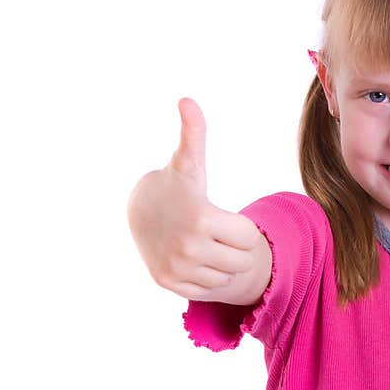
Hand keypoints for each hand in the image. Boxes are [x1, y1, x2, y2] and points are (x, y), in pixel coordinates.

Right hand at [127, 98, 262, 300]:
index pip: (249, 237)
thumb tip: (187, 99)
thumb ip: (194, 134)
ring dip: (223, 263)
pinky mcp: (167, 283)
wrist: (141, 211)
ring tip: (204, 244)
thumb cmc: (175, 184)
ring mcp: (176, 268)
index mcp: (201, 219)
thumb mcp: (189, 162)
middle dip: (236, 248)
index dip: (241, 227)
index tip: (222, 218)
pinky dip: (207, 277)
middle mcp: (187, 248)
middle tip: (216, 233)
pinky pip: (208, 289)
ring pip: (227, 277)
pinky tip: (193, 258)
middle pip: (242, 261)